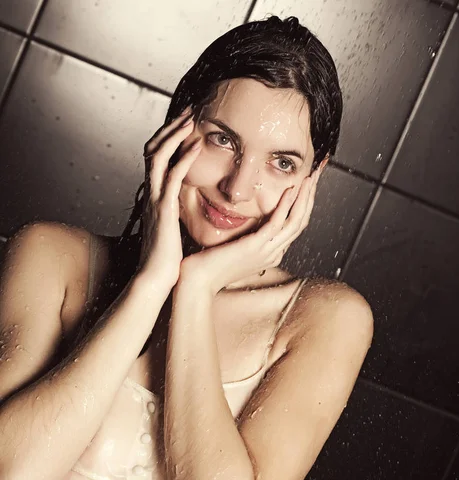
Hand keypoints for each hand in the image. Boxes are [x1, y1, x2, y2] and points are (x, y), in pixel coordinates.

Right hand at [137, 108, 201, 287]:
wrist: (155, 279)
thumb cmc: (166, 258)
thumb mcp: (170, 229)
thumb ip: (173, 213)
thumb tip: (182, 206)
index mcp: (155, 197)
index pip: (157, 159)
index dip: (168, 139)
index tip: (185, 124)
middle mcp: (152, 194)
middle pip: (153, 150)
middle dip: (170, 128)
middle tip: (188, 111)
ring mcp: (156, 201)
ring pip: (159, 158)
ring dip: (174, 135)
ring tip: (191, 119)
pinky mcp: (164, 211)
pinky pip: (172, 179)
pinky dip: (183, 159)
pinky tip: (196, 146)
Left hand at [179, 171, 319, 293]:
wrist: (198, 281)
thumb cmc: (209, 265)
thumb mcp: (235, 248)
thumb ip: (246, 237)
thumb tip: (248, 221)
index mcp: (271, 253)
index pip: (295, 225)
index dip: (304, 203)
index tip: (308, 183)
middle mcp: (274, 253)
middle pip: (301, 222)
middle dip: (311, 196)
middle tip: (318, 174)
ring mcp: (267, 251)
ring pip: (296, 222)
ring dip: (305, 198)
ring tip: (311, 178)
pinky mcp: (255, 246)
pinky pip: (277, 223)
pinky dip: (286, 205)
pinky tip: (291, 189)